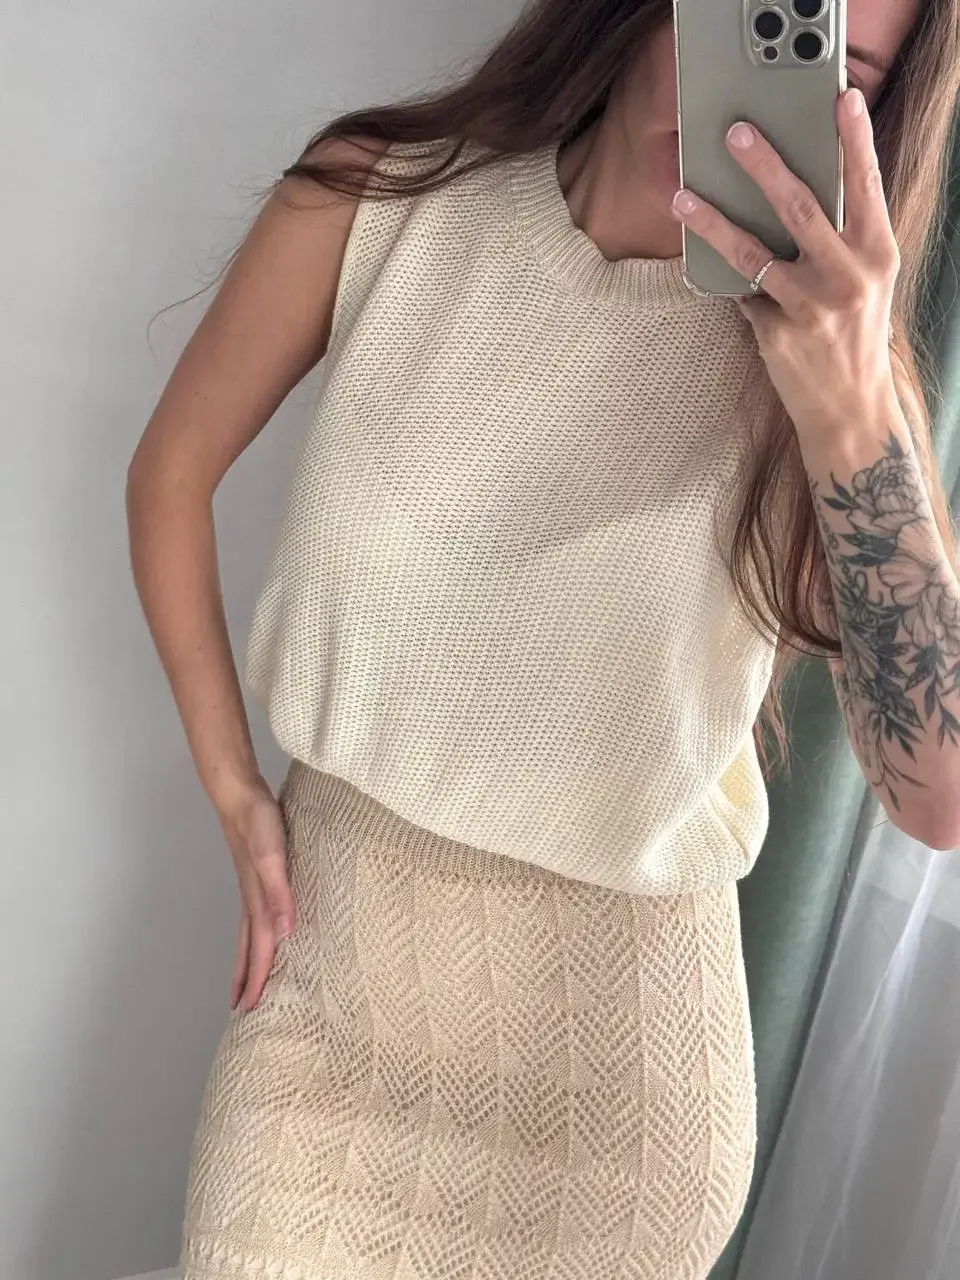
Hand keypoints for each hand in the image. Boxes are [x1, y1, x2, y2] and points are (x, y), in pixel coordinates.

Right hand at [216, 775, 295, 1011]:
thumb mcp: (272, 857)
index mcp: (258, 900)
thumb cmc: (258, 823)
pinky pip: (254, 915)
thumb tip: (285, 932)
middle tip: (240, 1008)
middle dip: (245, 978)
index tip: (250, 1009)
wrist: (240, 796)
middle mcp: (252, 898)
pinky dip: (254, 933)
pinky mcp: (256, 875)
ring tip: (243, 981)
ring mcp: (251, 887)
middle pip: (248, 947)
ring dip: (245, 959)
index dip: (256, 978)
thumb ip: (279, 893)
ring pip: (248, 933)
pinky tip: (262, 930)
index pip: (259, 948)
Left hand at [669, 87, 899, 442]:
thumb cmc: (855, 332)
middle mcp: (847, 277)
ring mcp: (810, 307)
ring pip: (752, 252)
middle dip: (764, 165)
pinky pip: (742, 294)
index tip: (841, 100)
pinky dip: (729, 282)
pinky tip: (713, 270)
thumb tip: (794, 188)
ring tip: (683, 197)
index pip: (866, 186)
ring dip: (713, 221)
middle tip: (736, 133)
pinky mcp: (777, 334)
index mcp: (876, 254)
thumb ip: (844, 237)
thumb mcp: (866, 279)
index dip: (854, 141)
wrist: (849, 406)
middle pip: (800, 207)